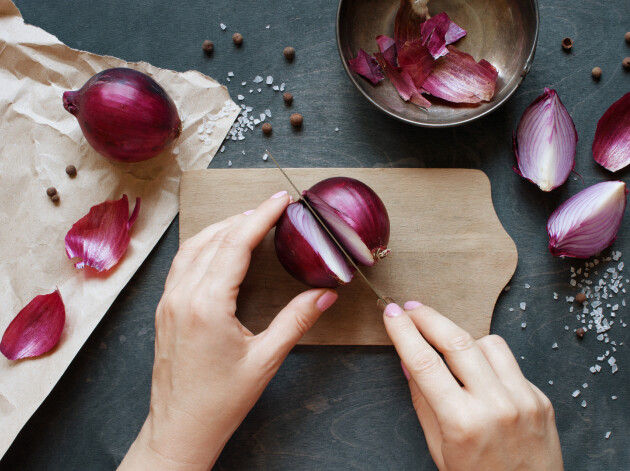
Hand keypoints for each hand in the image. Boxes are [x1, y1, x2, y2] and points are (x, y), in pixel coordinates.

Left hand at [119, 191, 337, 469]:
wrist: (179, 429)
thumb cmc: (219, 401)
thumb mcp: (265, 360)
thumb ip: (296, 321)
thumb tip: (324, 295)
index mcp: (207, 305)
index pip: (236, 244)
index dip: (262, 217)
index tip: (281, 200)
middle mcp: (182, 296)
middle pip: (214, 238)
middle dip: (245, 217)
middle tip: (274, 208)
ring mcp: (169, 301)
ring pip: (194, 246)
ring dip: (222, 228)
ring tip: (250, 221)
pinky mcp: (165, 309)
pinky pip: (183, 263)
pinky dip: (204, 245)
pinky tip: (219, 248)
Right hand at [383, 302, 562, 470]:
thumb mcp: (439, 448)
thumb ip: (423, 401)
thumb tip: (408, 360)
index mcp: (462, 422)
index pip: (424, 363)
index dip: (403, 332)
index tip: (391, 313)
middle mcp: (496, 405)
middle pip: (457, 341)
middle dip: (429, 318)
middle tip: (411, 308)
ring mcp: (523, 399)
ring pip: (488, 343)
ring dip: (463, 339)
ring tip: (449, 348)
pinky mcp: (540, 398)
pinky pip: (510, 362)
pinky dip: (490, 361)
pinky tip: (480, 374)